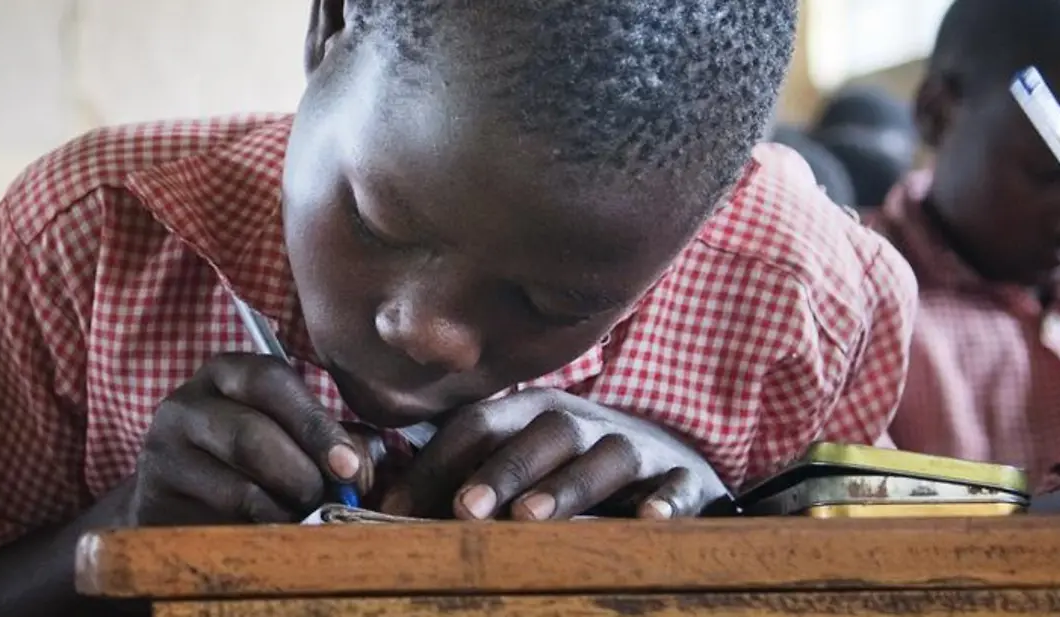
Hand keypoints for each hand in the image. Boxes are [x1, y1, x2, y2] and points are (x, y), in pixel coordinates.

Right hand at [122, 353, 370, 526]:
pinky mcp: (154, 500)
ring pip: (237, 486)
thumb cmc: (254, 462)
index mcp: (227, 372)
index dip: (315, 425)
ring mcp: (162, 451)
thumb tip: (365, 466)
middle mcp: (185, 403)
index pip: (271, 381)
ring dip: (284, 509)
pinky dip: (258, 532)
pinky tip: (273, 533)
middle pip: (251, 436)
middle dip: (302, 475)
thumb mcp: (293, 436)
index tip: (348, 467)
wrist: (178, 500)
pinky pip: (218, 522)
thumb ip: (337, 440)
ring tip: (304, 518)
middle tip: (328, 500)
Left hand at [378, 388, 726, 520]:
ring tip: (531, 517)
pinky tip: (650, 519)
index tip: (397, 508)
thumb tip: (377, 497)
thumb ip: (455, 471)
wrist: (669, 459)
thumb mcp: (518, 457)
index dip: (437, 463)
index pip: (477, 425)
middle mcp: (582, 423)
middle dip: (501, 470)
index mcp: (532, 414)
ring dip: (567, 487)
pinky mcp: (683, 476)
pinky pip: (678, 485)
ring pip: (604, 459)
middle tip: (465, 509)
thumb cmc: (571, 466)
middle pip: (542, 435)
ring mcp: (635, 447)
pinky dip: (667, 501)